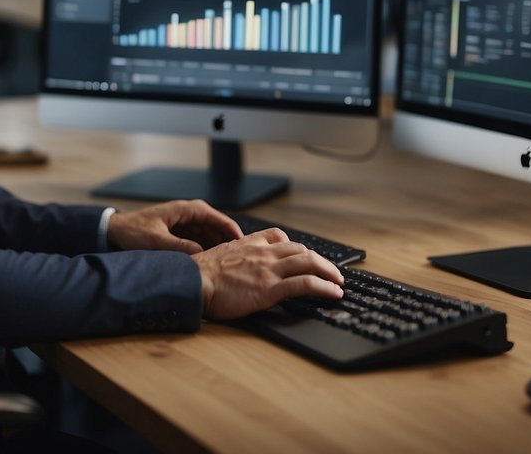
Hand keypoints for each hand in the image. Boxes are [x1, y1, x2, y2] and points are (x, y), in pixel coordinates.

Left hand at [106, 199, 242, 254]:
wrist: (114, 232)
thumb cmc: (133, 232)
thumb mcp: (157, 241)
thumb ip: (180, 247)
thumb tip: (202, 254)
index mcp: (187, 210)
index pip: (218, 218)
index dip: (233, 231)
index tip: (245, 244)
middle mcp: (189, 214)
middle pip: (217, 228)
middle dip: (229, 241)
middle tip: (242, 259)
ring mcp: (185, 224)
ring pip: (210, 236)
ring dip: (218, 247)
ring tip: (231, 264)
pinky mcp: (180, 233)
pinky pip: (200, 241)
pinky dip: (207, 250)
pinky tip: (212, 264)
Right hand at [190, 228, 343, 319]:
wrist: (191, 281)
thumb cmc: (198, 275)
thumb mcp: (217, 256)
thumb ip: (233, 257)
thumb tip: (235, 268)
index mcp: (248, 243)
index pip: (279, 237)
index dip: (295, 247)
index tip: (303, 255)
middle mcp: (262, 252)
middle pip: (301, 250)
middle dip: (320, 260)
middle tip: (331, 271)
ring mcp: (268, 269)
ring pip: (309, 263)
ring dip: (329, 272)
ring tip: (339, 282)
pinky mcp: (270, 288)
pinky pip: (306, 284)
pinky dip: (324, 287)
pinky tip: (334, 293)